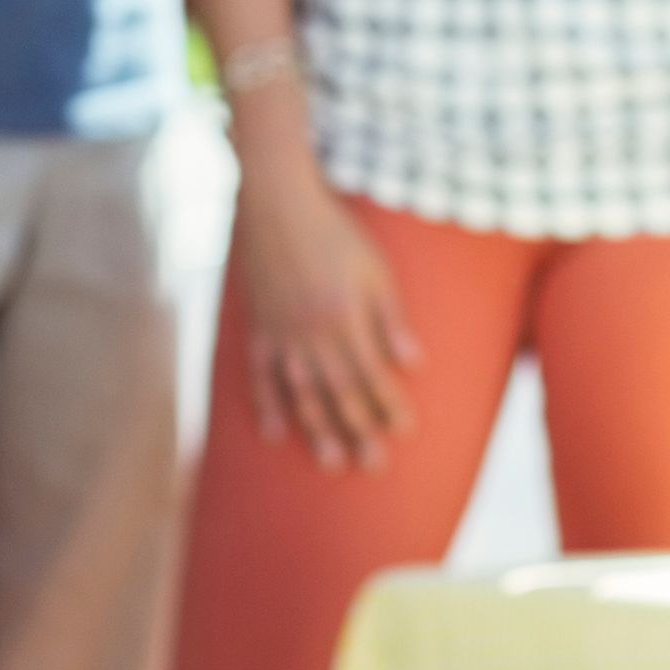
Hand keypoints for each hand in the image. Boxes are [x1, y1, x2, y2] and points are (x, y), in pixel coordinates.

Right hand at [234, 167, 421, 472]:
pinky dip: (266, 406)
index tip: (405, 431)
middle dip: (359, 430)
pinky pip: (260, 376)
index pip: (371, 373)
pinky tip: (275, 434)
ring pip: (300, 393)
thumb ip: (390, 320)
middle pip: (338, 392)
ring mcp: (280, 334)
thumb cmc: (334, 233)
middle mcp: (311, 333)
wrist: (276, 204)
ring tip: (332, 463)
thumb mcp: (373, 270)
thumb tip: (413, 365)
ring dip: (317, 430)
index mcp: (344, 317)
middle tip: (374, 466)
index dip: (388, 404)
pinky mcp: (257, 329)